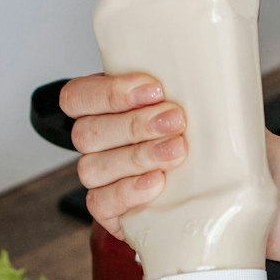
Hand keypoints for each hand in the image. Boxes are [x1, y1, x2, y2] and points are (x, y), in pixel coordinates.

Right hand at [57, 73, 186, 238]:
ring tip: (175, 151)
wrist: (195, 187)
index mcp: (99, 109)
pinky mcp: (106, 208)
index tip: (154, 90)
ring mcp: (96, 177)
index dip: (110, 93)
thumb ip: (174, 89)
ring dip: (137, 157)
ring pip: (93, 167)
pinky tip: (156, 182)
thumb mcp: (178, 104)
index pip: (77, 97)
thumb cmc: (183, 135)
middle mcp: (92, 142)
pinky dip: (129, 191)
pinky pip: (101, 202)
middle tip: (174, 121)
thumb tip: (202, 71)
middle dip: (134, 125)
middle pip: (87, 133)